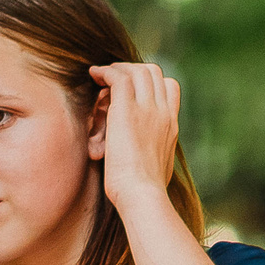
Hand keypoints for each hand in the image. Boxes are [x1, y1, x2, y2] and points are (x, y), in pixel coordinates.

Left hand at [89, 62, 180, 208]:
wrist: (143, 195)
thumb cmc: (146, 191)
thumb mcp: (158, 166)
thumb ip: (155, 151)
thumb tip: (150, 156)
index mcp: (171, 125)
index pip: (169, 86)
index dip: (149, 81)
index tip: (131, 88)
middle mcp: (163, 113)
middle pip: (153, 72)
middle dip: (131, 69)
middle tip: (111, 80)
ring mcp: (148, 110)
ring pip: (137, 70)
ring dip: (116, 69)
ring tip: (100, 77)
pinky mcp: (128, 111)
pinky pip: (118, 77)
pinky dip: (105, 71)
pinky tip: (93, 76)